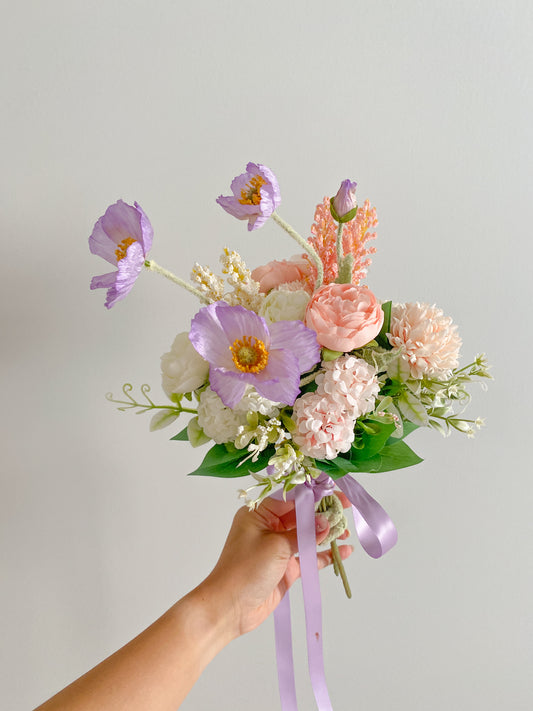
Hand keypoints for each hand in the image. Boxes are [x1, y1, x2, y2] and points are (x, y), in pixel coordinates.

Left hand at [199, 493, 352, 637]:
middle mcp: (269, 527)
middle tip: (347, 510)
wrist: (229, 608)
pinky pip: (309, 556)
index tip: (337, 495)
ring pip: (307, 535)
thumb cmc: (245, 569)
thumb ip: (303, 534)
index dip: (316, 495)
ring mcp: (278, 547)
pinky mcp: (286, 568)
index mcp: (260, 513)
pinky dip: (324, 554)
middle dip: (324, 513)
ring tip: (345, 533)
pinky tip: (343, 552)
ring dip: (326, 533)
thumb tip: (326, 522)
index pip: (292, 498)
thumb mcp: (276, 546)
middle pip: (302, 515)